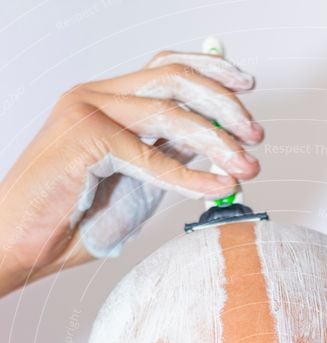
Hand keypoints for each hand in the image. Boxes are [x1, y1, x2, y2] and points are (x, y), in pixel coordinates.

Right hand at [0, 49, 262, 293]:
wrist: (19, 245)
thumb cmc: (70, 221)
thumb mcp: (133, 185)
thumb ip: (167, 161)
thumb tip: (216, 153)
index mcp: (105, 99)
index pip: (165, 67)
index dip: (210, 70)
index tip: (247, 87)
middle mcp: (95, 96)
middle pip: (174, 77)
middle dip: (224, 103)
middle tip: (256, 134)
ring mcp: (86, 112)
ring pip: (169, 112)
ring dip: (217, 141)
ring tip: (246, 165)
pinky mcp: (84, 139)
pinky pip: (151, 156)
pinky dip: (190, 176)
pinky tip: (218, 187)